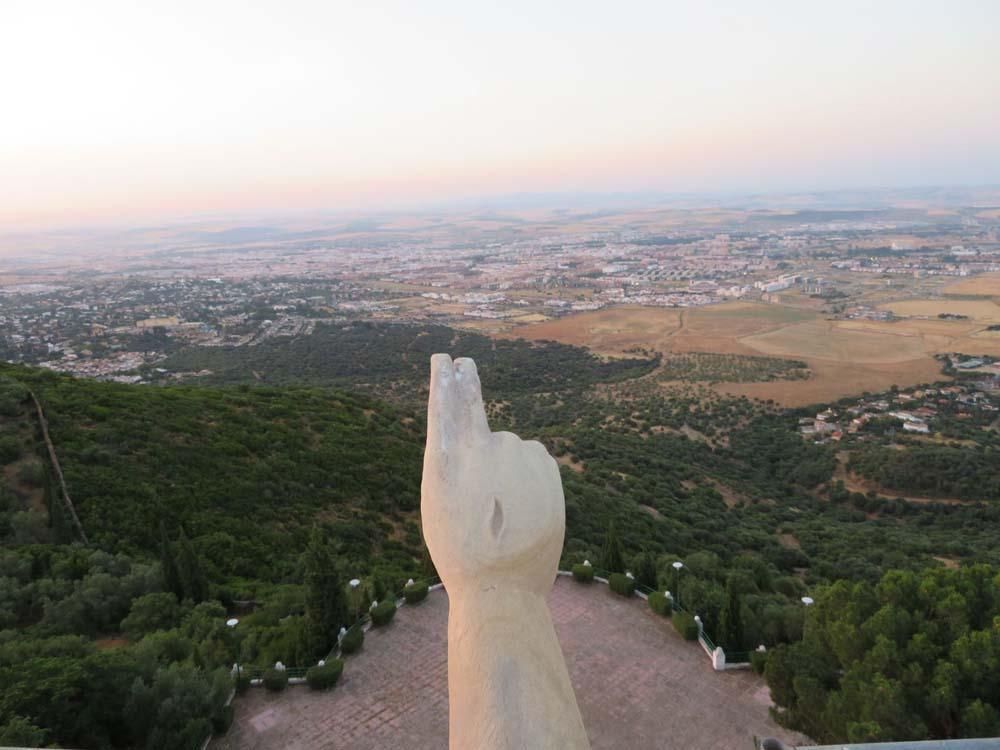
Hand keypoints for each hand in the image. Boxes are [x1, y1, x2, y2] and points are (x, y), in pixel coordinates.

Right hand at [421, 354, 564, 597]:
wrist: (502, 588)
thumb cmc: (461, 550)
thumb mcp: (440, 502)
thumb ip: (454, 461)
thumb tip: (483, 435)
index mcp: (447, 457)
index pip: (447, 405)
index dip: (445, 380)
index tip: (447, 360)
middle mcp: (482, 446)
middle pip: (476, 409)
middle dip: (468, 384)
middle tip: (464, 364)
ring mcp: (517, 453)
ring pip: (510, 449)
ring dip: (506, 467)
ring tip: (501, 509)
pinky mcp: (546, 465)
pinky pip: (534, 461)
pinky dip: (528, 476)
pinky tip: (521, 506)